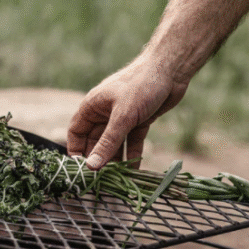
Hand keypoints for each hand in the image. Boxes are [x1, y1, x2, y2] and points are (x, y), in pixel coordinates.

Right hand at [67, 55, 187, 169]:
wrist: (171, 69)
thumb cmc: (141, 85)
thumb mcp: (122, 117)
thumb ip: (108, 143)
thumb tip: (92, 166)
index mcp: (92, 107)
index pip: (76, 132)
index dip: (76, 150)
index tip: (81, 169)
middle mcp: (104, 113)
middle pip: (95, 141)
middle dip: (98, 159)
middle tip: (101, 179)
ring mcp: (122, 118)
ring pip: (114, 144)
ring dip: (116, 160)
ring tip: (117, 179)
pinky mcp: (139, 121)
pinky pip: (132, 142)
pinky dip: (133, 154)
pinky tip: (134, 170)